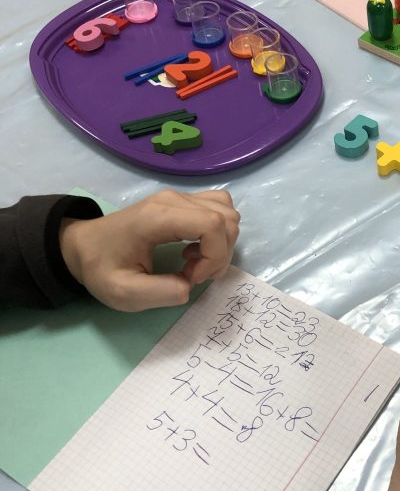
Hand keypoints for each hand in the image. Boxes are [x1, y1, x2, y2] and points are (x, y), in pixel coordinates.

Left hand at [59, 189, 239, 311]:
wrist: (81, 246)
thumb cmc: (101, 268)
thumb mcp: (124, 293)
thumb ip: (161, 293)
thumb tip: (190, 286)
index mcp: (158, 217)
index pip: (213, 224)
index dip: (215, 256)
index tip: (192, 277)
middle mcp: (172, 200)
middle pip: (226, 218)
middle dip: (220, 253)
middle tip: (195, 274)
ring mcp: (177, 197)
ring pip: (226, 211)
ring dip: (221, 243)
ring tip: (196, 262)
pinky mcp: (180, 201)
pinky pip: (217, 208)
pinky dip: (216, 232)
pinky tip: (195, 248)